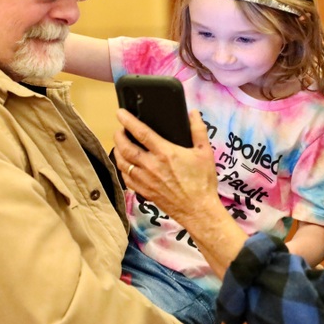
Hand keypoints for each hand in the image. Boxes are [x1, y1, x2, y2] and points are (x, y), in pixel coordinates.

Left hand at [113, 109, 247, 277]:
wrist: (198, 210)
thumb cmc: (202, 181)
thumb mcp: (205, 152)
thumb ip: (198, 130)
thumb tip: (193, 113)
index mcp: (165, 153)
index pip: (141, 133)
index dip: (128, 121)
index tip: (120, 113)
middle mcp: (151, 166)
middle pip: (125, 147)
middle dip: (119, 136)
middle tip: (119, 129)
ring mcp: (145, 180)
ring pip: (122, 163)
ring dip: (117, 151)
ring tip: (119, 144)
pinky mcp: (144, 191)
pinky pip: (126, 178)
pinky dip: (122, 168)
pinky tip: (125, 164)